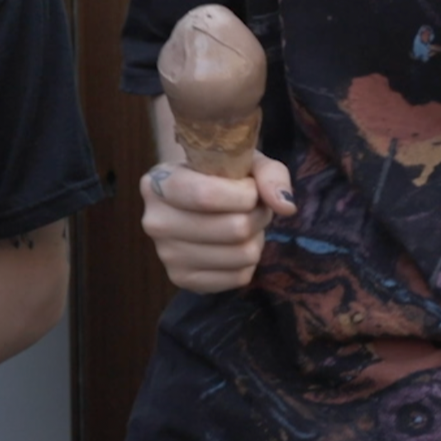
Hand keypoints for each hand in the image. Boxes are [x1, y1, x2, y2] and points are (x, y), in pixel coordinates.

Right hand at [139, 151, 295, 292]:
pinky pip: (238, 277)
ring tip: (244, 224)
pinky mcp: (183, 280)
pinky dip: (248, 262)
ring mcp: (166, 255)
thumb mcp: (243, 160)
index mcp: (158, 183)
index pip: (206, 196)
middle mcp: (155, 221)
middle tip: (254, 207)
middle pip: (233, 229)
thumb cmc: (218, 176)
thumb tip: (285, 206)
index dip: (246, 194)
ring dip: (255, 238)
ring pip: (241, 255)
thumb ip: (269, 174)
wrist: (193, 203)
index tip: (250, 187)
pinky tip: (234, 246)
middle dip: (257, 216)